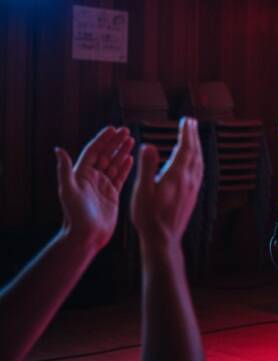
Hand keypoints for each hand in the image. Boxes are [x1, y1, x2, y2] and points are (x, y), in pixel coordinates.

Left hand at [55, 126, 134, 247]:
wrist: (86, 236)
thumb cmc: (75, 215)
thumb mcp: (68, 190)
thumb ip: (65, 169)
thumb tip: (58, 149)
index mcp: (81, 175)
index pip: (93, 151)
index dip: (102, 140)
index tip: (112, 129)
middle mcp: (92, 178)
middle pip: (105, 155)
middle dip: (115, 142)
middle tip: (125, 131)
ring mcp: (103, 186)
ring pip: (114, 164)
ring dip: (122, 152)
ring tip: (131, 140)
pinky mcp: (112, 194)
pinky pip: (120, 177)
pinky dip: (126, 167)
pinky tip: (131, 159)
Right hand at [130, 118, 203, 248]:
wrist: (163, 239)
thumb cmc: (149, 216)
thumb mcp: (143, 191)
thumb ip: (147, 167)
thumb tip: (149, 146)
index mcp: (177, 176)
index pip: (185, 148)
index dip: (186, 133)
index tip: (186, 120)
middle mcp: (189, 180)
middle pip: (195, 152)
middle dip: (193, 136)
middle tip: (191, 122)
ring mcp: (192, 189)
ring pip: (199, 162)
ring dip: (197, 147)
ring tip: (193, 138)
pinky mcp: (192, 196)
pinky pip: (199, 172)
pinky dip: (198, 160)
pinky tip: (194, 163)